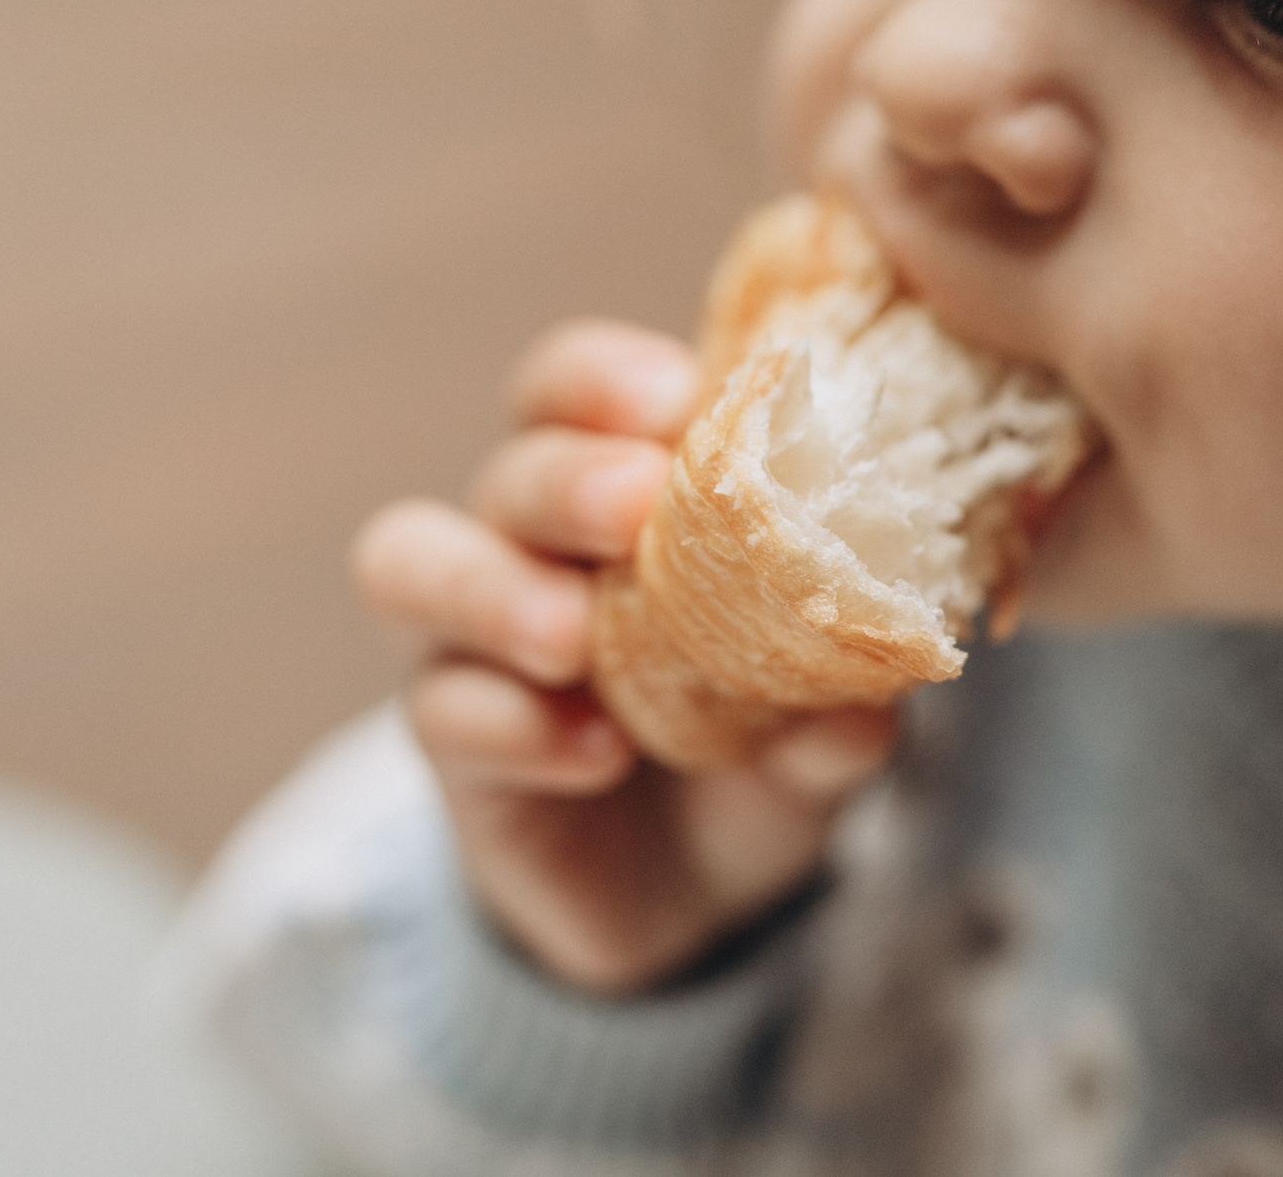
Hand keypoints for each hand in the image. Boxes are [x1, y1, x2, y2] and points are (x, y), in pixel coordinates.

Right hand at [355, 318, 898, 994]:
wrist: (690, 903)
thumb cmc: (756, 757)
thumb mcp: (819, 739)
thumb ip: (838, 715)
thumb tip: (869, 702)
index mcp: (627, 492)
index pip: (578, 389)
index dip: (609, 378)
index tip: (677, 397)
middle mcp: (534, 543)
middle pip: (512, 466)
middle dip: (567, 476)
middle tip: (633, 503)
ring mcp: (478, 639)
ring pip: (413, 561)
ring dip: (495, 585)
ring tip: (572, 636)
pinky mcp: (453, 743)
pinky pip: (441, 709)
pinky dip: (514, 725)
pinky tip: (596, 755)